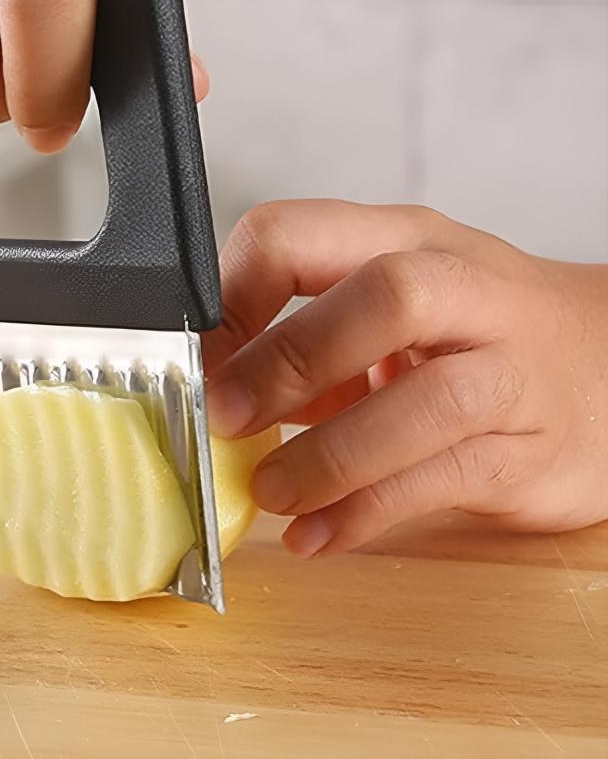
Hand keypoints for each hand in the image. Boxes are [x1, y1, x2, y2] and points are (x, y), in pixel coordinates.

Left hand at [204, 200, 607, 556]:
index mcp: (404, 240)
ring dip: (330, 454)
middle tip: (226, 417)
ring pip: (427, 402)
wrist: (605, 369)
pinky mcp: (532, 450)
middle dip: (289, 358)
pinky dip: (367, 512)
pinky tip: (316, 533)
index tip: (200, 359)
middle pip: (387, 297)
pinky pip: (444, 482)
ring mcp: (510, 369)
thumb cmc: (475, 331)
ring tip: (269, 490)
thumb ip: (312, 338)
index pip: (299, 233)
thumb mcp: (391, 306)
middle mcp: (466, 291)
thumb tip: (217, 387)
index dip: (234, 296)